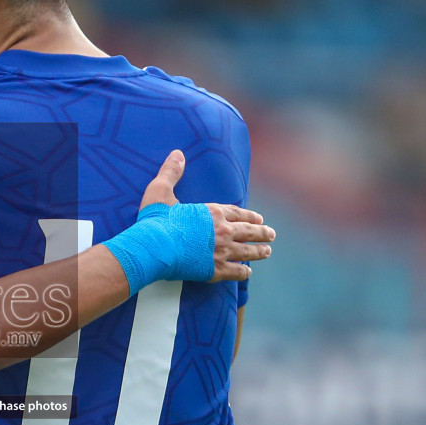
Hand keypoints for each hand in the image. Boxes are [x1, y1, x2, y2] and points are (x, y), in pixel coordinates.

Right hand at [138, 150, 275, 282]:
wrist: (154, 247)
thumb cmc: (156, 220)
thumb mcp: (160, 190)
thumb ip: (171, 172)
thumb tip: (178, 153)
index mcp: (212, 212)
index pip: (237, 213)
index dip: (249, 216)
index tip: (259, 218)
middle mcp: (222, 231)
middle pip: (249, 232)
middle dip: (262, 232)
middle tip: (271, 234)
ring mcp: (221, 251)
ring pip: (247, 251)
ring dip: (259, 251)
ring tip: (267, 251)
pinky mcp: (214, 270)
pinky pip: (235, 271)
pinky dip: (243, 272)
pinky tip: (247, 271)